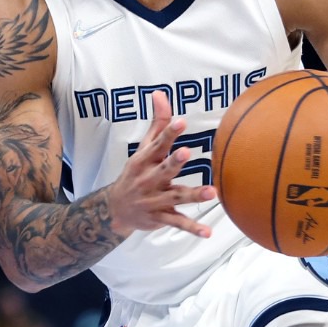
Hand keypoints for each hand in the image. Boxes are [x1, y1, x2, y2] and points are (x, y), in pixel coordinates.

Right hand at [108, 91, 214, 238]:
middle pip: (164, 170)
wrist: (115, 209)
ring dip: (193, 195)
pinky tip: (207, 232)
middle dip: (174, 162)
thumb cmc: (136, 173)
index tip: (180, 122)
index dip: (169, 133)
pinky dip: (192, 229)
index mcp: (144, 161)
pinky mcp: (160, 218)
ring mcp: (154, 200)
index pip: (157, 145)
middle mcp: (148, 180)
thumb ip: (156, 123)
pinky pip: (177, 223)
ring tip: (212, 192)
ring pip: (175, 197)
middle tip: (187, 153)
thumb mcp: (144, 149)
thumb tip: (160, 93)